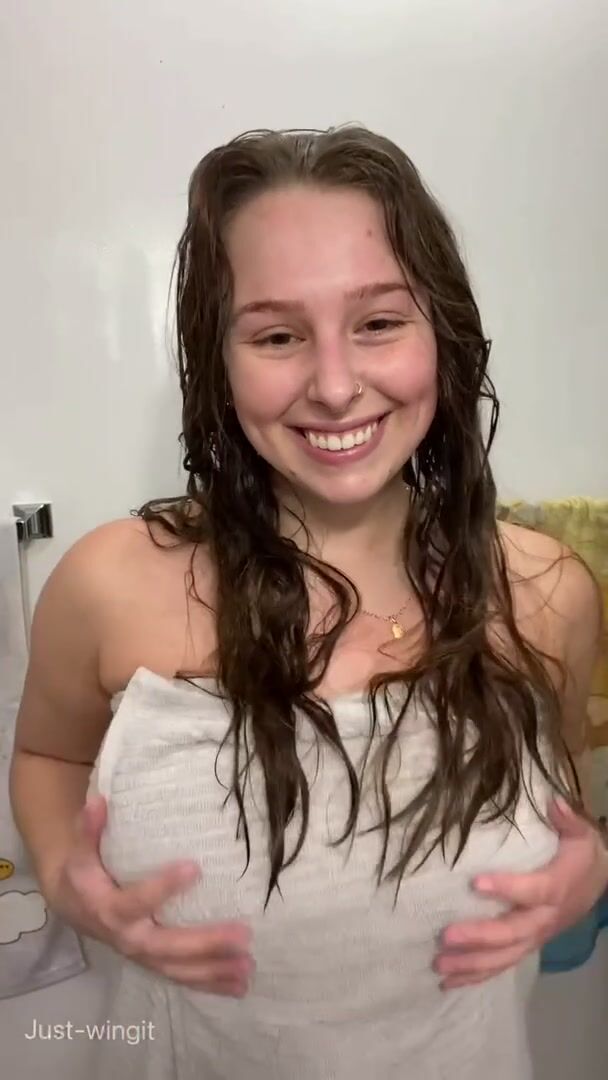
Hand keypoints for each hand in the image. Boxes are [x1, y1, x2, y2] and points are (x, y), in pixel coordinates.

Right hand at [45, 794, 253, 997]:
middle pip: (168, 946)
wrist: (75, 907)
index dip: (163, 887)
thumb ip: (90, 829)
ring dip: (215, 970)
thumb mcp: (81, 850)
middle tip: (243, 934)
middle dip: (206, 943)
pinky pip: (183, 978)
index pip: (137, 902)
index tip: (195, 867)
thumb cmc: (85, 872)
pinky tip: (241, 986)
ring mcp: (143, 955)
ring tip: (248, 967)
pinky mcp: (156, 963)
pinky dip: (211, 984)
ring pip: (179, 969)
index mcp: (110, 909)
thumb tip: (98, 801)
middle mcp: (128, 938)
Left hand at [435, 797, 607, 989]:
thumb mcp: (580, 833)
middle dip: (478, 937)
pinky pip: (501, 965)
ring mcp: (534, 936)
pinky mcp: (526, 945)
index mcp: (555, 887)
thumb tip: (553, 801)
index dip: (506, 888)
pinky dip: (476, 976)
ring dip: (471, 964)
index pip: (531, 890)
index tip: (475, 883)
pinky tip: (449, 983)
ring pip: (503, 957)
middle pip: (511, 933)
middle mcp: (543, 918)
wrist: (597, 882)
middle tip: (445, 937)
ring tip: (439, 966)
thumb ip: (567, 818)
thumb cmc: (580, 854)